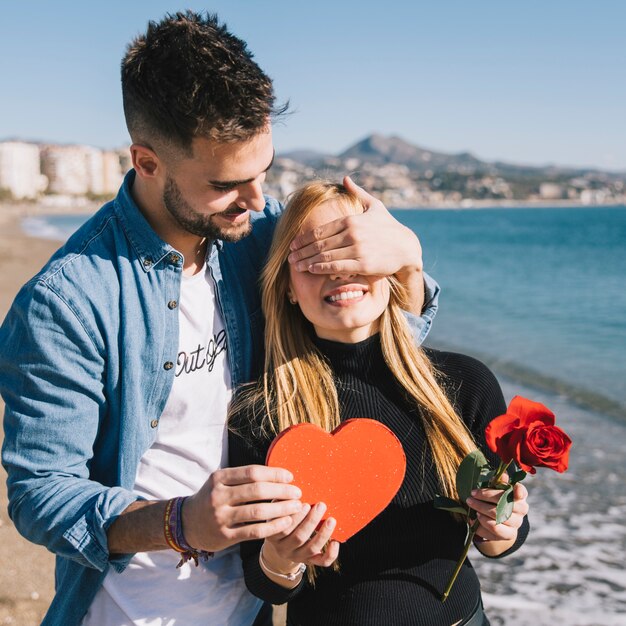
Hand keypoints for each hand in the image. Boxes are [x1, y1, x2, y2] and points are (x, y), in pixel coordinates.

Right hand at [182, 465, 302, 551]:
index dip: (274, 473)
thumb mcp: (221, 482)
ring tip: (296, 507)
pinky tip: (286, 522)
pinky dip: (273, 526)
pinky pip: (254, 531)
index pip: (252, 472)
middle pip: (257, 490)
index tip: (290, 476)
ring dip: (281, 509)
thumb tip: (277, 474)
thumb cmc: (212, 498)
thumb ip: (243, 478)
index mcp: (219, 478)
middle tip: (298, 492)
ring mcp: (220, 517)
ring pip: (257, 511)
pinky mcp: (224, 536)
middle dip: (281, 490)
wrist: (187, 523)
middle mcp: (218, 496)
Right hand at [262, 502, 339, 574]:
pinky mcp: (310, 561)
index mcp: (273, 536)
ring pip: (311, 548)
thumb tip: (290, 488)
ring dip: (323, 533)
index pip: (283, 528)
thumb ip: (280, 501)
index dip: (294, 517)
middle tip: (321, 505)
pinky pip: (322, 562)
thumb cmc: (281, 518)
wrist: (281, 543)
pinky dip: (331, 554)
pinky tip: (335, 542)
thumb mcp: (275, 511)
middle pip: (298, 537)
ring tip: (331, 519)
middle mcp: (284, 549)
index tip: (303, 502)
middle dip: (311, 521)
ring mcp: (297, 557)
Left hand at [288, 176, 422, 277]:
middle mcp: (352, 234)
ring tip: (296, 265)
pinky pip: (337, 267)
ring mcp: (357, 249)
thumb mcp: (374, 206)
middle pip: (319, 243)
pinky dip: (322, 268)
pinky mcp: (363, 264)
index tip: (293, 244)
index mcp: (351, 220)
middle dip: (301, 251)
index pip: (321, 230)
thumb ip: (358, 193)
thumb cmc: (388, 227)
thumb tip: (345, 178)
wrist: (407, 247)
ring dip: (307, 261)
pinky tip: (312, 269)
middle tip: (289, 257)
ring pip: (325, 255)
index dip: (304, 238)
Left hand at [466, 480, 528, 544]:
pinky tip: (473, 520)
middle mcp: (521, 511)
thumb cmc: (498, 501)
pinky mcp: (508, 535)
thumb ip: (499, 482)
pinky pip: (494, 531)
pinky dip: (481, 526)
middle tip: (471, 495)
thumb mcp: (497, 490)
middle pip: (505, 504)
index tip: (514, 488)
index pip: (521, 492)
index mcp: (520, 497)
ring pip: (499, 518)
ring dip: (481, 511)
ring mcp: (516, 524)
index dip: (519, 490)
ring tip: (471, 506)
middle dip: (485, 498)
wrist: (501, 523)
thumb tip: (503, 474)